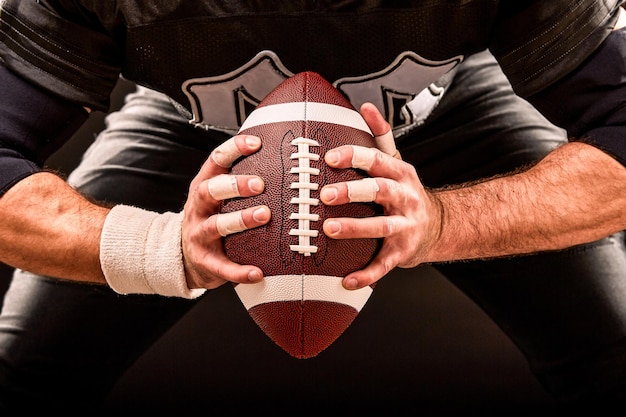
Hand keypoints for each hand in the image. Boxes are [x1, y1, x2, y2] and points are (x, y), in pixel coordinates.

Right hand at [182, 134, 270, 289]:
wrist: (184, 257)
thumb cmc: (212, 219)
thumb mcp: (218, 196)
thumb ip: (240, 181)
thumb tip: (281, 158)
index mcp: (204, 186)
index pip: (215, 161)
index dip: (234, 149)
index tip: (256, 143)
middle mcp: (198, 207)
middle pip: (211, 190)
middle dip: (235, 185)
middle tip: (261, 184)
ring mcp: (198, 234)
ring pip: (216, 225)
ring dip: (240, 220)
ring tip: (264, 216)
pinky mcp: (204, 261)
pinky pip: (222, 267)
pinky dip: (239, 271)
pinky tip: (258, 273)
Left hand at [320, 103, 441, 289]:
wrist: (438, 226)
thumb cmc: (404, 191)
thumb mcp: (396, 161)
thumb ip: (380, 136)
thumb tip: (366, 106)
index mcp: (399, 172)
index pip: (377, 159)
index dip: (354, 156)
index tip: (329, 157)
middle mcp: (405, 197)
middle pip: (379, 190)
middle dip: (352, 191)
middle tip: (325, 194)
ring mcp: (406, 225)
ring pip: (382, 226)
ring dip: (355, 228)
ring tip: (329, 229)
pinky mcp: (404, 251)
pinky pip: (384, 264)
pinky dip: (367, 274)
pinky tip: (347, 280)